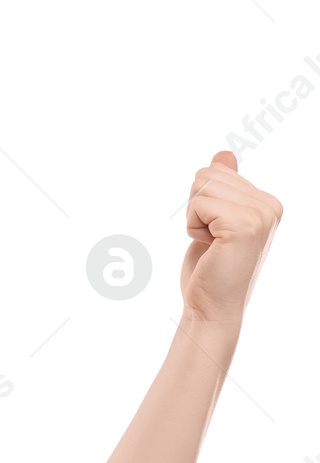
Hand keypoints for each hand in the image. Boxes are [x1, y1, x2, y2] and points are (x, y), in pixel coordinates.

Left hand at [180, 150, 282, 330]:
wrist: (211, 307)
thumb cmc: (210, 269)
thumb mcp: (215, 221)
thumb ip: (223, 188)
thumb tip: (224, 155)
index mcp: (267, 202)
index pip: (216, 171)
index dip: (201, 203)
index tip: (216, 232)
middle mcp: (270, 205)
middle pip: (207, 174)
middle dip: (196, 207)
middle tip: (211, 239)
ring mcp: (260, 214)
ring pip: (201, 186)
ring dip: (194, 217)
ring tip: (212, 243)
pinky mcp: (243, 224)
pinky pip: (198, 204)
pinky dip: (193, 225)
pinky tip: (209, 247)